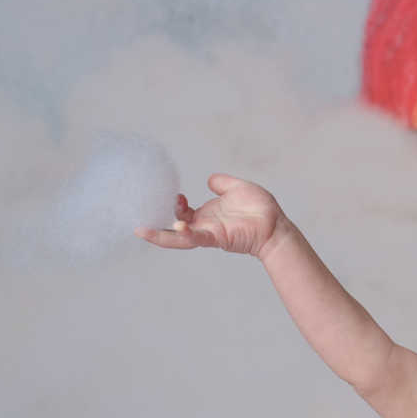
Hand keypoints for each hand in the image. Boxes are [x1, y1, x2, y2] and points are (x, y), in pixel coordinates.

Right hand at [135, 173, 285, 255]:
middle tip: (140, 218)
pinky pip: (197, 238)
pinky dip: (184, 234)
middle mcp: (204, 225)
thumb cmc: (260, 210)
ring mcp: (209, 233)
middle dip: (156, 223)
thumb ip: (222, 184)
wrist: (276, 224)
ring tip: (142, 231)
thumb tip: (210, 179)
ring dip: (161, 235)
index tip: (176, 195)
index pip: (181, 212)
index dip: (173, 204)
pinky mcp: (217, 238)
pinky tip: (175, 228)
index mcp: (207, 215)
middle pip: (173, 227)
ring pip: (179, 237)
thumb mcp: (237, 188)